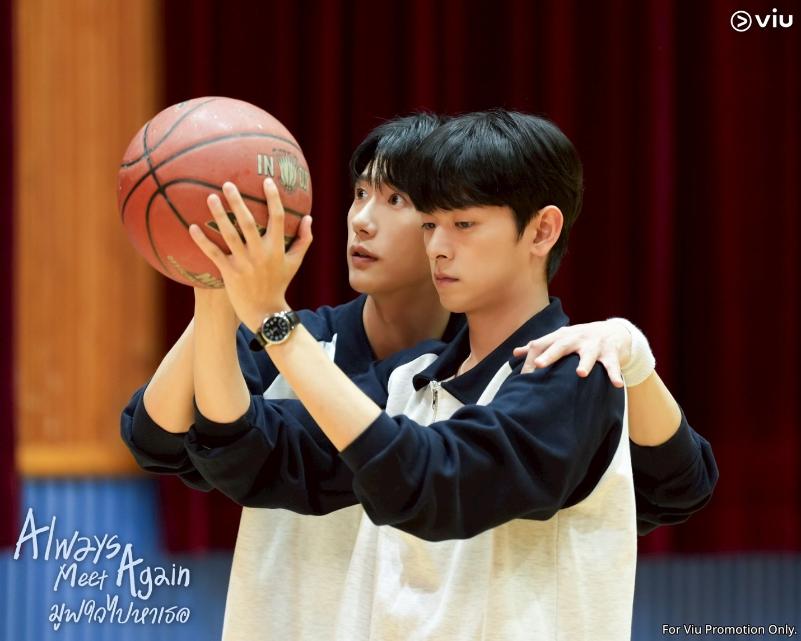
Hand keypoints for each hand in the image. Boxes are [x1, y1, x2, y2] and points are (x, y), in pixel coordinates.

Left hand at [188, 178, 312, 331]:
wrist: (265, 311)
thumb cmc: (279, 283)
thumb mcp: (295, 262)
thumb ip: (303, 239)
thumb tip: (308, 217)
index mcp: (277, 248)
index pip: (277, 218)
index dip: (273, 198)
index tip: (267, 181)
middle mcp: (260, 254)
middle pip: (248, 222)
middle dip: (238, 201)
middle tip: (227, 183)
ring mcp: (243, 263)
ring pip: (229, 235)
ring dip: (219, 215)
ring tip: (210, 197)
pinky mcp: (229, 272)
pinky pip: (214, 254)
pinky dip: (202, 241)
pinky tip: (192, 227)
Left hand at [512, 321, 631, 387]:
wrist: (614, 330)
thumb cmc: (580, 338)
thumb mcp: (560, 338)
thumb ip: (539, 346)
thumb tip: (516, 353)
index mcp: (561, 336)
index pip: (541, 344)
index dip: (531, 360)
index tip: (523, 377)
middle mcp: (576, 338)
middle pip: (561, 345)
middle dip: (550, 354)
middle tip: (540, 365)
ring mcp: (594, 345)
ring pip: (589, 354)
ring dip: (585, 363)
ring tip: (581, 374)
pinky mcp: (611, 353)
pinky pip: (612, 364)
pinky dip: (614, 374)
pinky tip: (617, 384)